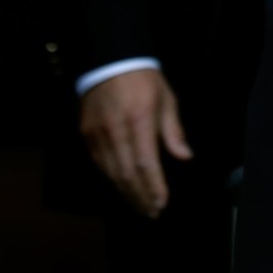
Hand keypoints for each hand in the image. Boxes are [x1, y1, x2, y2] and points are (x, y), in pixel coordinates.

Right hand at [78, 67, 191, 217]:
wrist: (110, 60)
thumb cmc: (144, 80)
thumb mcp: (166, 99)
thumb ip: (173, 131)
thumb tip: (185, 157)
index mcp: (139, 120)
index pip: (146, 163)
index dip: (154, 187)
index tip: (161, 203)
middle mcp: (116, 131)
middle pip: (127, 174)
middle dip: (141, 196)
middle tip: (152, 212)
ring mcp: (98, 134)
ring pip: (112, 173)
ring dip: (126, 193)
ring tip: (140, 206)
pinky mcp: (86, 134)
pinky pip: (100, 164)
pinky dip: (112, 180)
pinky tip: (122, 188)